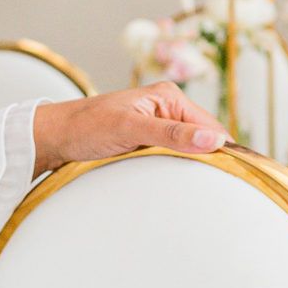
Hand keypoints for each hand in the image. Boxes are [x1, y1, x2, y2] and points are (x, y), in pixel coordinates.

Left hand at [30, 83, 227, 173]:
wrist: (56, 137)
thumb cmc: (87, 127)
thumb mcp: (130, 129)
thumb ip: (172, 134)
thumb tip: (213, 140)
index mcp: (169, 97)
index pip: (211, 127)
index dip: (222, 151)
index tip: (231, 178)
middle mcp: (168, 108)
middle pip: (204, 139)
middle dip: (208, 160)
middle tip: (215, 189)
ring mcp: (159, 126)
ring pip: (190, 150)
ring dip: (192, 166)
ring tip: (196, 187)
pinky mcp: (149, 141)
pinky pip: (174, 155)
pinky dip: (177, 168)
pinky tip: (175, 181)